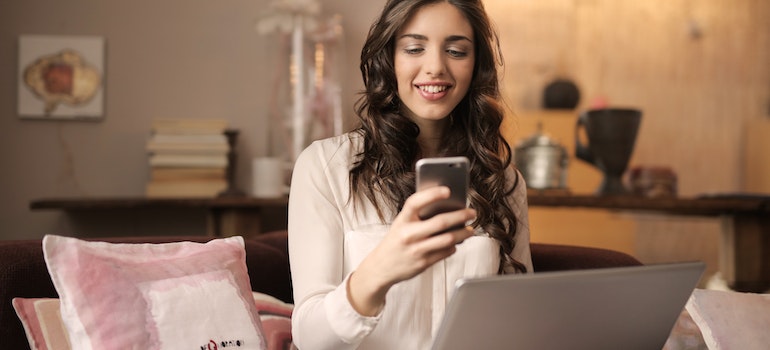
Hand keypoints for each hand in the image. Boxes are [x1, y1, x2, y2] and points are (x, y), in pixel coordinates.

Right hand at [347, 186, 475, 314]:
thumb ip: (418, 216)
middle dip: (460, 216)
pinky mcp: (423, 263)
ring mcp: (416, 250)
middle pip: (440, 222)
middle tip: (471, 212)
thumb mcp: (401, 224)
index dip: (432, 194)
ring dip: (463, 233)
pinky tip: (456, 243)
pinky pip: (445, 252)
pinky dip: (454, 246)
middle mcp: (408, 234)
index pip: (416, 202)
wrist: (381, 267)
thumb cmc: (395, 241)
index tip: (448, 190)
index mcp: (402, 220)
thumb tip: (446, 207)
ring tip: (470, 230)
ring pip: (447, 239)